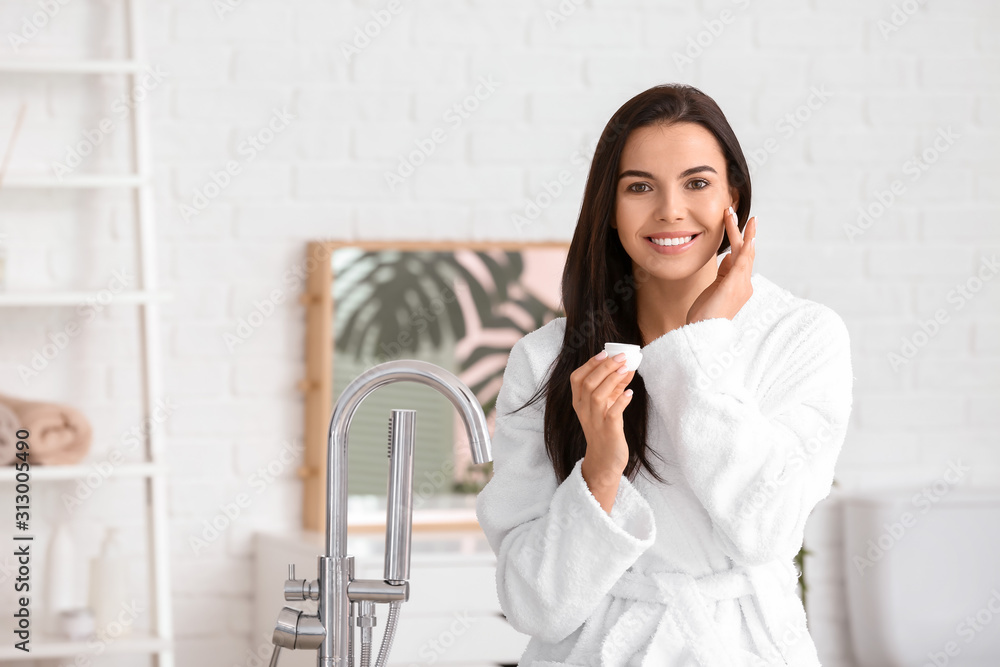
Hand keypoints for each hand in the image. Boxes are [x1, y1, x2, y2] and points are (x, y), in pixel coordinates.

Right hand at [570, 351, 635, 476]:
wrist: (605, 461)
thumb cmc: (605, 429)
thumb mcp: (606, 406)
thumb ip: (615, 387)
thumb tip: (627, 367)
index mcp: (579, 403)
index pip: (577, 378)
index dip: (590, 364)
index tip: (604, 353)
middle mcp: (583, 411)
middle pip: (588, 384)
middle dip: (605, 367)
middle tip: (621, 357)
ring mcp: (595, 422)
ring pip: (597, 396)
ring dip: (612, 380)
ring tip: (626, 369)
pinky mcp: (608, 432)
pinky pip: (612, 414)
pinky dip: (621, 401)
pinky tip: (630, 393)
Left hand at [687, 205, 756, 324]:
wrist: (702, 334)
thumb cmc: (705, 316)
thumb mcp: (715, 289)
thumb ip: (723, 274)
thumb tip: (728, 257)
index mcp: (739, 285)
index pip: (742, 258)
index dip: (741, 240)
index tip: (739, 226)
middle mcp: (744, 285)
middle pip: (747, 252)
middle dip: (744, 232)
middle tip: (739, 213)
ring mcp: (741, 286)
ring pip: (745, 253)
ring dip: (742, 233)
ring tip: (735, 215)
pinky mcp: (734, 287)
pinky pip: (743, 264)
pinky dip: (746, 249)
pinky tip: (748, 237)